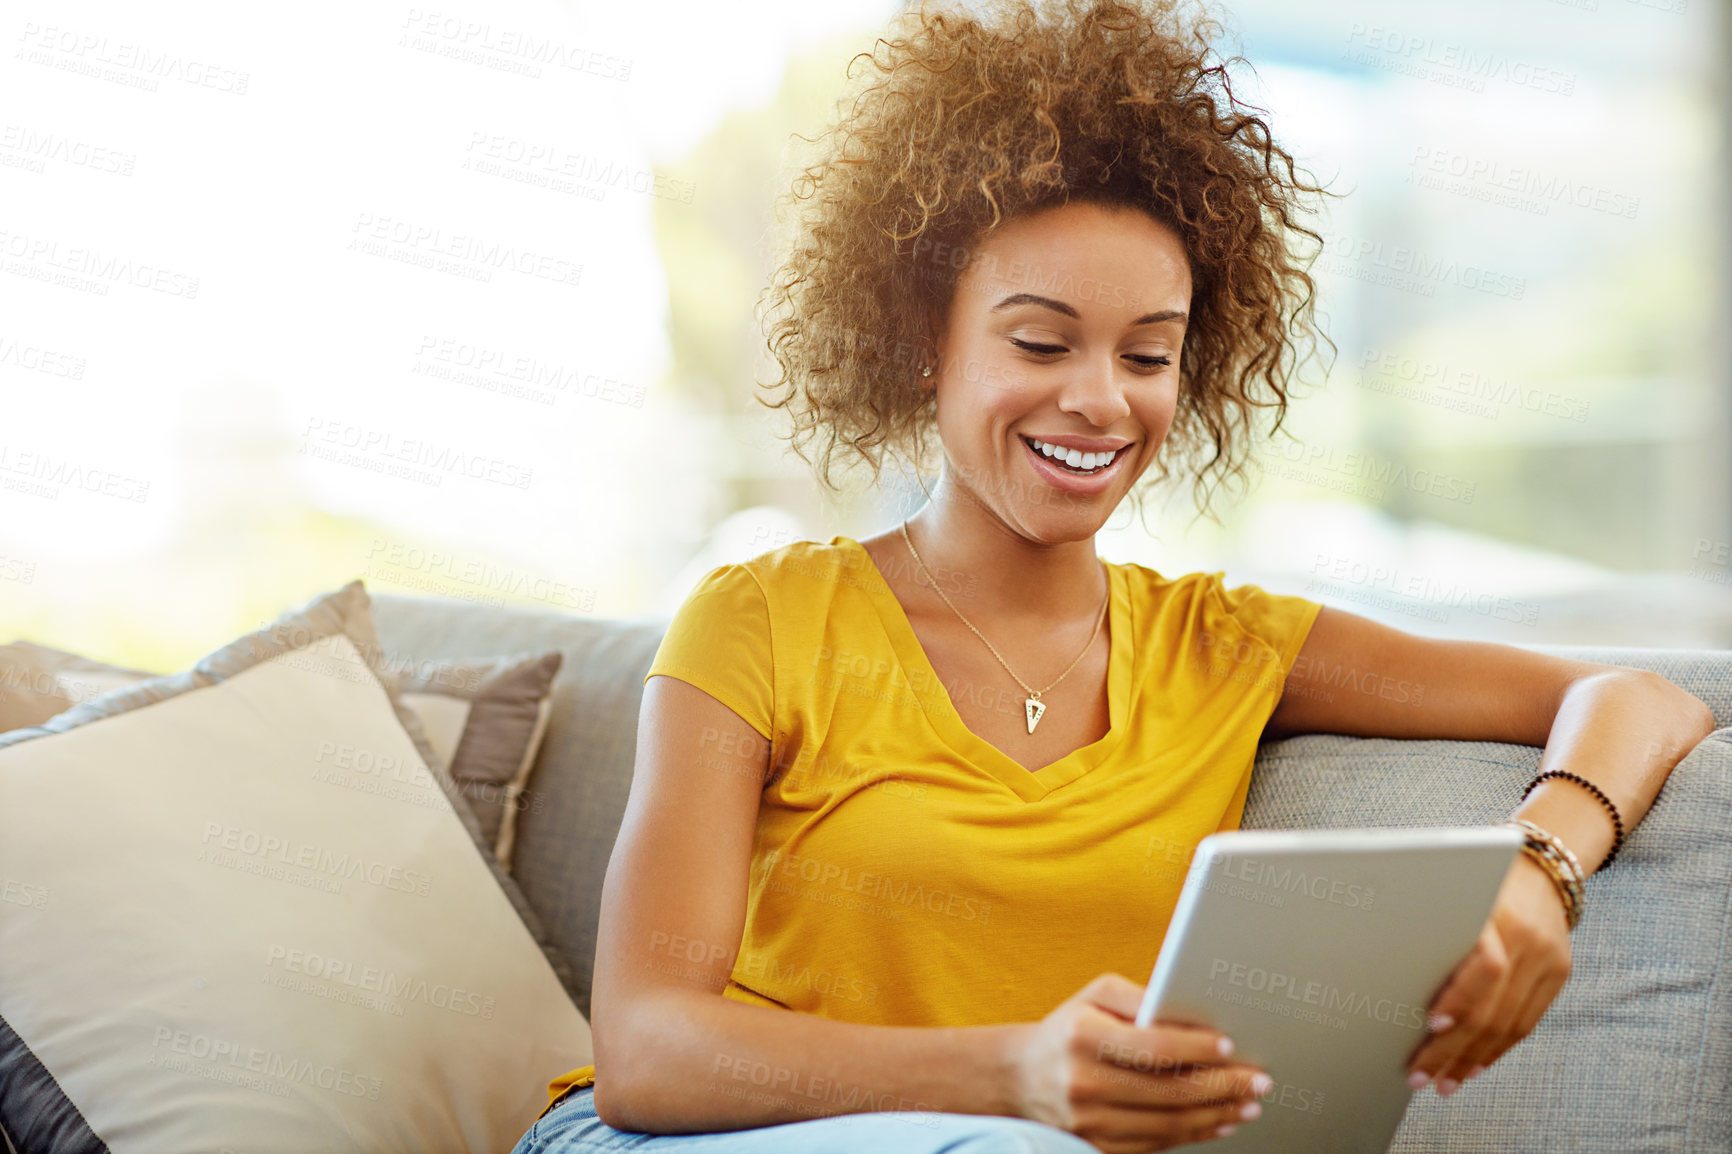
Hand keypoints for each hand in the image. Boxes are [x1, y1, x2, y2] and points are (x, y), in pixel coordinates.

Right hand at [1006, 973, 1269, 1152]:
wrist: (1021, 1076)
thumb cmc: (1069, 1027)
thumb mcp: (1095, 996)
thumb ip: (1141, 998)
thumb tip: (1191, 1013)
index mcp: (1083, 1037)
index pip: (1153, 1047)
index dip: (1197, 1048)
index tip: (1231, 1045)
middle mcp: (1083, 1082)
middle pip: (1169, 1091)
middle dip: (1222, 1086)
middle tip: (1259, 1080)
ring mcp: (1089, 1122)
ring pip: (1167, 1124)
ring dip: (1216, 1115)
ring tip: (1248, 1103)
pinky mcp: (1096, 1147)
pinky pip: (1155, 1145)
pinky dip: (1193, 1135)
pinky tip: (1218, 1122)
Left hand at [1407, 855, 1572, 1096]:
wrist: (1540, 865)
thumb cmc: (1474, 875)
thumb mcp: (1453, 888)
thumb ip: (1429, 923)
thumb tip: (1378, 965)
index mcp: (1496, 912)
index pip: (1485, 966)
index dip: (1458, 999)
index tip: (1429, 1024)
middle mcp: (1527, 938)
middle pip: (1492, 1006)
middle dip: (1452, 1048)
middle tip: (1420, 1075)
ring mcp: (1549, 958)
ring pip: (1510, 1024)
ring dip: (1473, 1059)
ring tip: (1444, 1082)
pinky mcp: (1559, 973)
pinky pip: (1528, 1022)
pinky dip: (1498, 1049)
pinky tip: (1474, 1065)